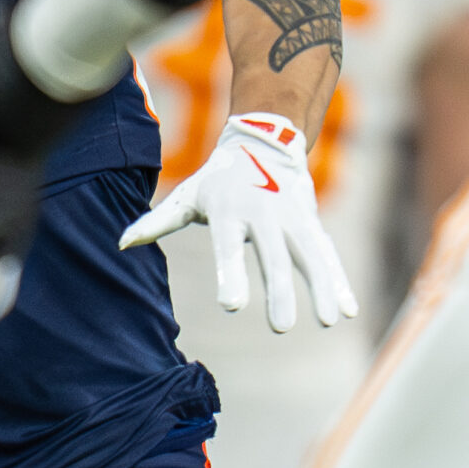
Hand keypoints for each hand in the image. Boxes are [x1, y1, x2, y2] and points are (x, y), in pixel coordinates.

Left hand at [121, 113, 355, 332]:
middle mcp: (264, 214)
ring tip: (328, 321)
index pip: (228, 246)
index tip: (231, 305)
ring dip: (322, 287)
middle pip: (274, 256)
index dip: (230, 273)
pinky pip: (328, 254)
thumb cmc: (217, 179)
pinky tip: (347, 310)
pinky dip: (340, 279)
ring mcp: (292, 218)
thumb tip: (121, 243)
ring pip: (310, 256)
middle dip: (280, 291)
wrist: (262, 141)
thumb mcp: (187, 195)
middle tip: (281, 326)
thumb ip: (157, 222)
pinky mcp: (311, 223)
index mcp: (229, 211)